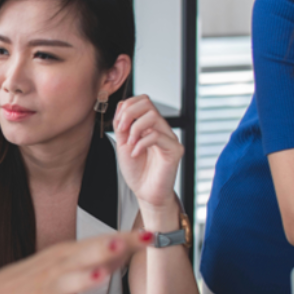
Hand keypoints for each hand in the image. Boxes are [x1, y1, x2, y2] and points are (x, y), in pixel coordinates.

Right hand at [0, 230, 152, 293]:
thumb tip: (127, 246)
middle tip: (122, 242)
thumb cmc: (33, 280)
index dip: (125, 239)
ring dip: (83, 280)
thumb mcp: (62, 262)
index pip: (99, 243)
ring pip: (66, 285)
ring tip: (100, 276)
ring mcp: (48, 293)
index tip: (150, 235)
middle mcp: (57, 270)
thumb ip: (95, 257)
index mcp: (66, 255)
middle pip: (83, 256)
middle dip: (102, 249)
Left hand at [113, 95, 182, 210]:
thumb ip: (122, 126)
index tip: (118, 124)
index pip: (142, 100)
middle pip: (147, 102)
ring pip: (153, 116)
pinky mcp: (175, 150)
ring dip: (135, 128)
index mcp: (149, 125)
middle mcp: (161, 128)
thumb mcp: (123, 144)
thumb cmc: (136, 170)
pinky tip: (135, 154)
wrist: (145, 192)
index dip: (126, 106)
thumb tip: (122, 107)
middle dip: (129, 113)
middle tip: (122, 130)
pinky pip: (157, 136)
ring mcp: (169, 138)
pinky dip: (141, 143)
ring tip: (130, 144)